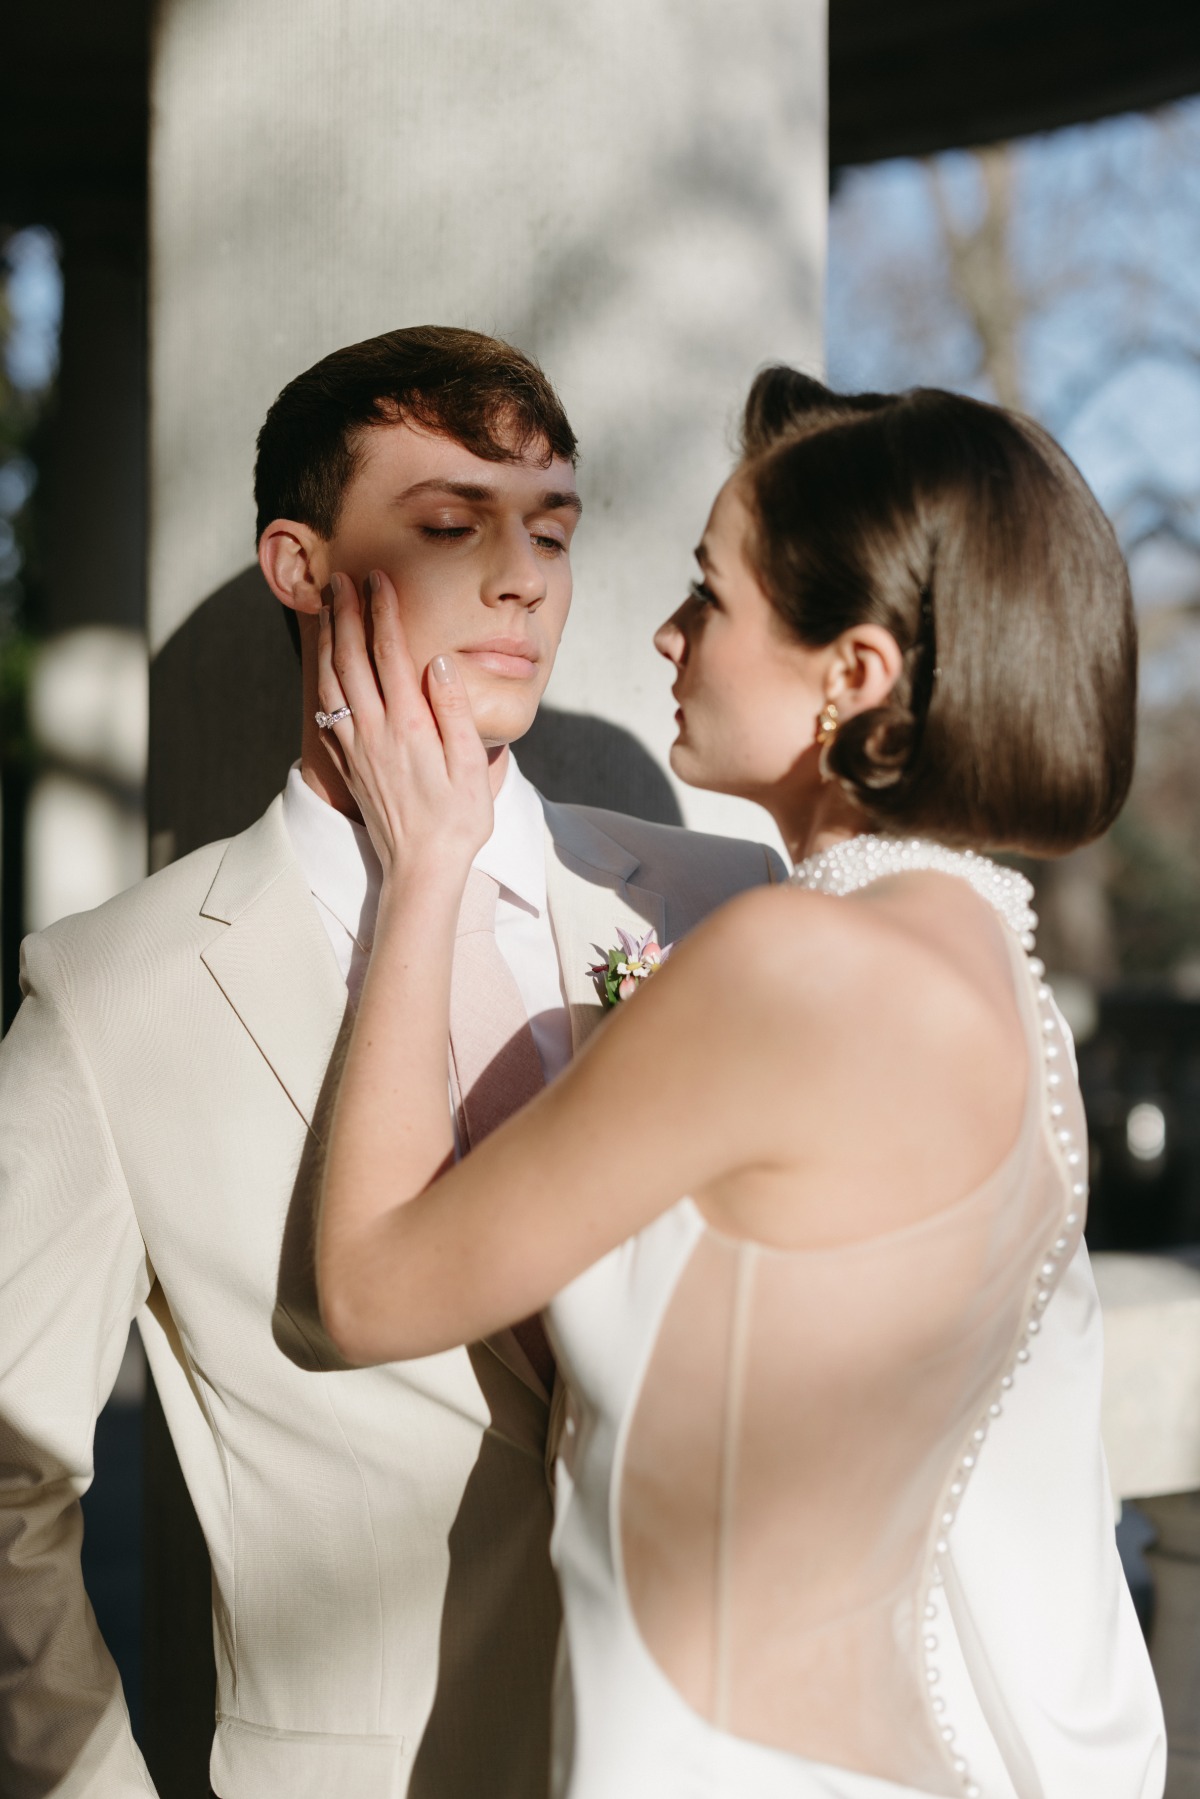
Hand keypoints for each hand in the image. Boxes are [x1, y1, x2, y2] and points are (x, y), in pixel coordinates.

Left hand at [316, 570, 492, 882]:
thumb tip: (437, 663)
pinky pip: (325, 712)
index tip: (379, 578)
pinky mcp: (348, 765)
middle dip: (345, 614)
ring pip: (331, 682)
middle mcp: (375, 733)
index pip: (390, 654)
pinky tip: (321, 667)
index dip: (382, 612)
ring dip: (326, 641)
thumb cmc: (458, 821)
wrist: (421, 869)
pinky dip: (320, 680)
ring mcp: (356, 749)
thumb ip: (454, 711)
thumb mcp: (470, 766)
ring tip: (325, 610)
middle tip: (341, 578)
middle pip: (351, 659)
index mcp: (409, 727)